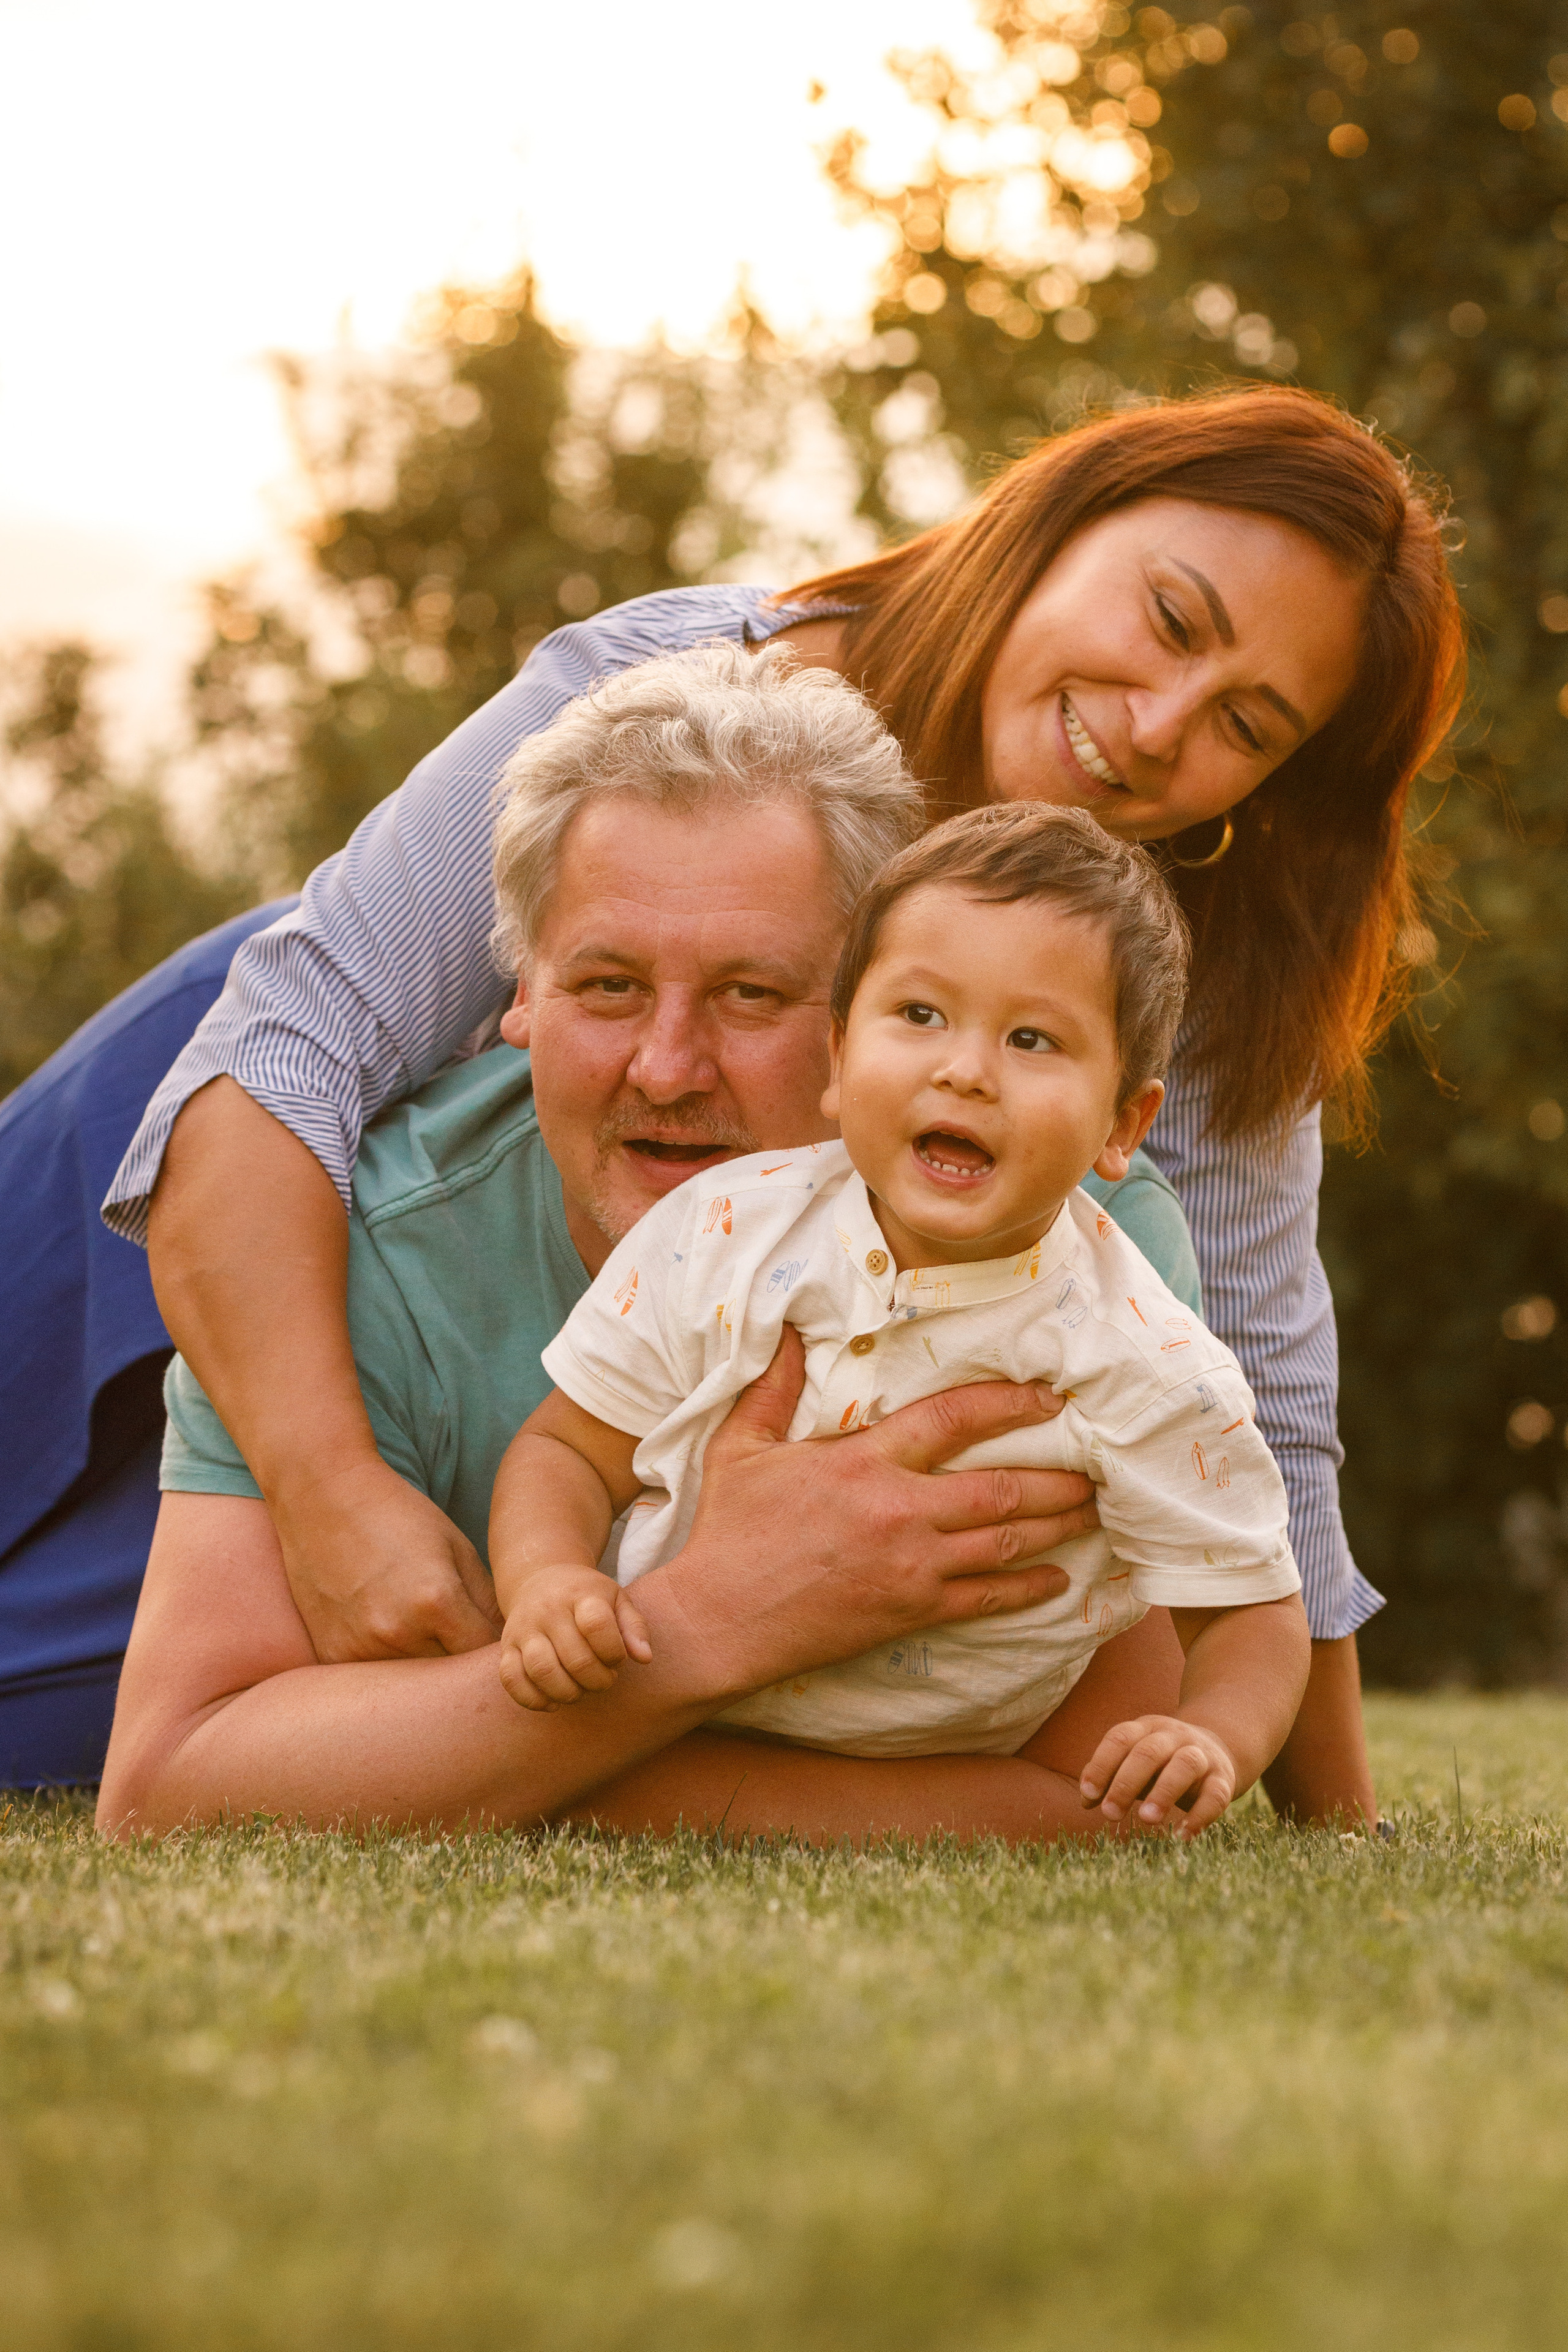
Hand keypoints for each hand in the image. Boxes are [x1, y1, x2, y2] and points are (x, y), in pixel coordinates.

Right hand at [269, 1453, 503, 1662]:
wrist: (323, 1497)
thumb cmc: (398, 1515)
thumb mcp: (456, 1548)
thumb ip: (487, 1601)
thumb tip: (512, 1641)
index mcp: (436, 1602)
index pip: (483, 1655)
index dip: (493, 1650)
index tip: (495, 1640)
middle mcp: (396, 1633)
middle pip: (448, 1676)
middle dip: (460, 1662)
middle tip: (459, 1637)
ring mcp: (359, 1649)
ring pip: (412, 1682)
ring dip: (425, 1668)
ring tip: (420, 1631)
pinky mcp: (332, 1655)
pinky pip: (375, 1677)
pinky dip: (388, 1664)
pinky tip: (386, 1631)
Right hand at [498, 1568, 653, 1710]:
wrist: (539, 1579)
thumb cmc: (586, 1596)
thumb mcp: (616, 1599)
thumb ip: (634, 1627)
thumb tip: (644, 1658)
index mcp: (580, 1593)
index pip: (597, 1625)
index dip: (614, 1652)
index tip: (617, 1658)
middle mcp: (548, 1610)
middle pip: (575, 1658)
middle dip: (597, 1681)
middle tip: (604, 1680)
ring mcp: (523, 1630)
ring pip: (542, 1672)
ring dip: (568, 1693)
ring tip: (580, 1690)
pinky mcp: (507, 1648)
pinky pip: (512, 1681)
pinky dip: (534, 1699)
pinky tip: (553, 1700)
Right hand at [649, 1327, 1098, 1704]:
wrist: (716, 1621)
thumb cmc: (726, 1532)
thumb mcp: (738, 1448)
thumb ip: (772, 1388)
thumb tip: (784, 1329)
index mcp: (863, 1460)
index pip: (952, 1418)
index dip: (1008, 1403)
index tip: (1048, 1398)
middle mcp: (899, 1509)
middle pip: (1000, 1487)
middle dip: (1056, 1478)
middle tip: (1095, 1468)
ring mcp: (911, 1565)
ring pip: (1005, 1542)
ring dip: (1056, 1527)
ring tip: (1092, 1513)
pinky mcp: (911, 1611)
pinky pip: (986, 1600)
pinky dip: (1028, 1589)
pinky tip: (1057, 1581)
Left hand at [1079, 1714, 1238, 1839]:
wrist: (1218, 1749)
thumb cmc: (1162, 1763)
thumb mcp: (1134, 1762)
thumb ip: (1109, 1776)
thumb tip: (1086, 1801)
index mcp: (1146, 1728)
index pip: (1119, 1738)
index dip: (1101, 1765)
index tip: (1089, 1794)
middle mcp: (1174, 1736)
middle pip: (1148, 1752)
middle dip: (1126, 1783)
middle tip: (1110, 1814)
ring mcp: (1201, 1755)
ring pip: (1184, 1765)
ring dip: (1163, 1792)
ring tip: (1146, 1820)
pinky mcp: (1223, 1778)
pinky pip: (1216, 1795)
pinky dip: (1200, 1816)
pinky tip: (1183, 1836)